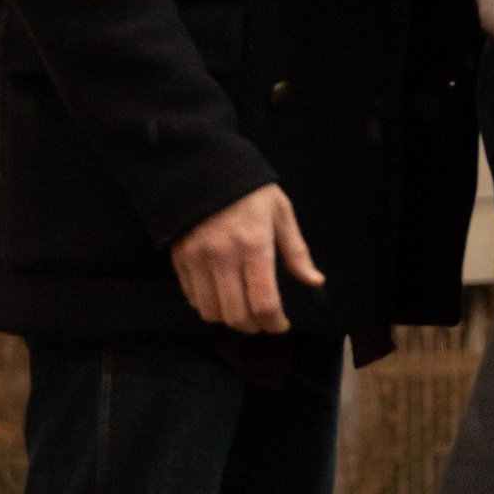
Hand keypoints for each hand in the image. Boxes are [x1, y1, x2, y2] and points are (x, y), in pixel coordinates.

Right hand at [171, 183, 324, 333]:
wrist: (202, 166)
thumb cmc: (249, 189)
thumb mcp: (280, 211)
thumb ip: (296, 250)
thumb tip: (314, 281)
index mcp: (254, 245)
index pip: (264, 302)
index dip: (274, 323)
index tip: (281, 325)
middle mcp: (223, 256)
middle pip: (236, 315)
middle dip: (254, 327)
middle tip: (263, 322)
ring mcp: (197, 259)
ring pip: (211, 312)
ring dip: (229, 319)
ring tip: (241, 310)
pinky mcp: (179, 258)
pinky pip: (192, 297)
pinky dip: (208, 305)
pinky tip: (220, 295)